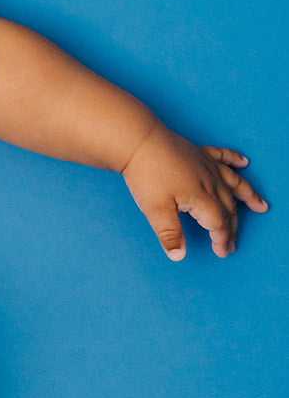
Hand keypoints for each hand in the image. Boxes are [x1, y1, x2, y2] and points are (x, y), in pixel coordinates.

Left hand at [121, 125, 267, 258]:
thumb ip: (169, 234)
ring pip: (233, 182)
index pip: (218, 223)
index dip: (221, 239)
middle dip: (232, 227)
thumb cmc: (146, 174)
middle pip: (228, 207)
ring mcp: (204, 164)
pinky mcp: (197, 152)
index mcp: (201, 197)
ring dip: (248, 195)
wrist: (137, 140)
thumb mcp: (155, 210)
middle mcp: (209, 181)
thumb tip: (178, 256)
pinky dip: (234, 159)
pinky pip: (221, 155)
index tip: (221, 252)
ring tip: (261, 205)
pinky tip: (243, 161)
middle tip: (232, 243)